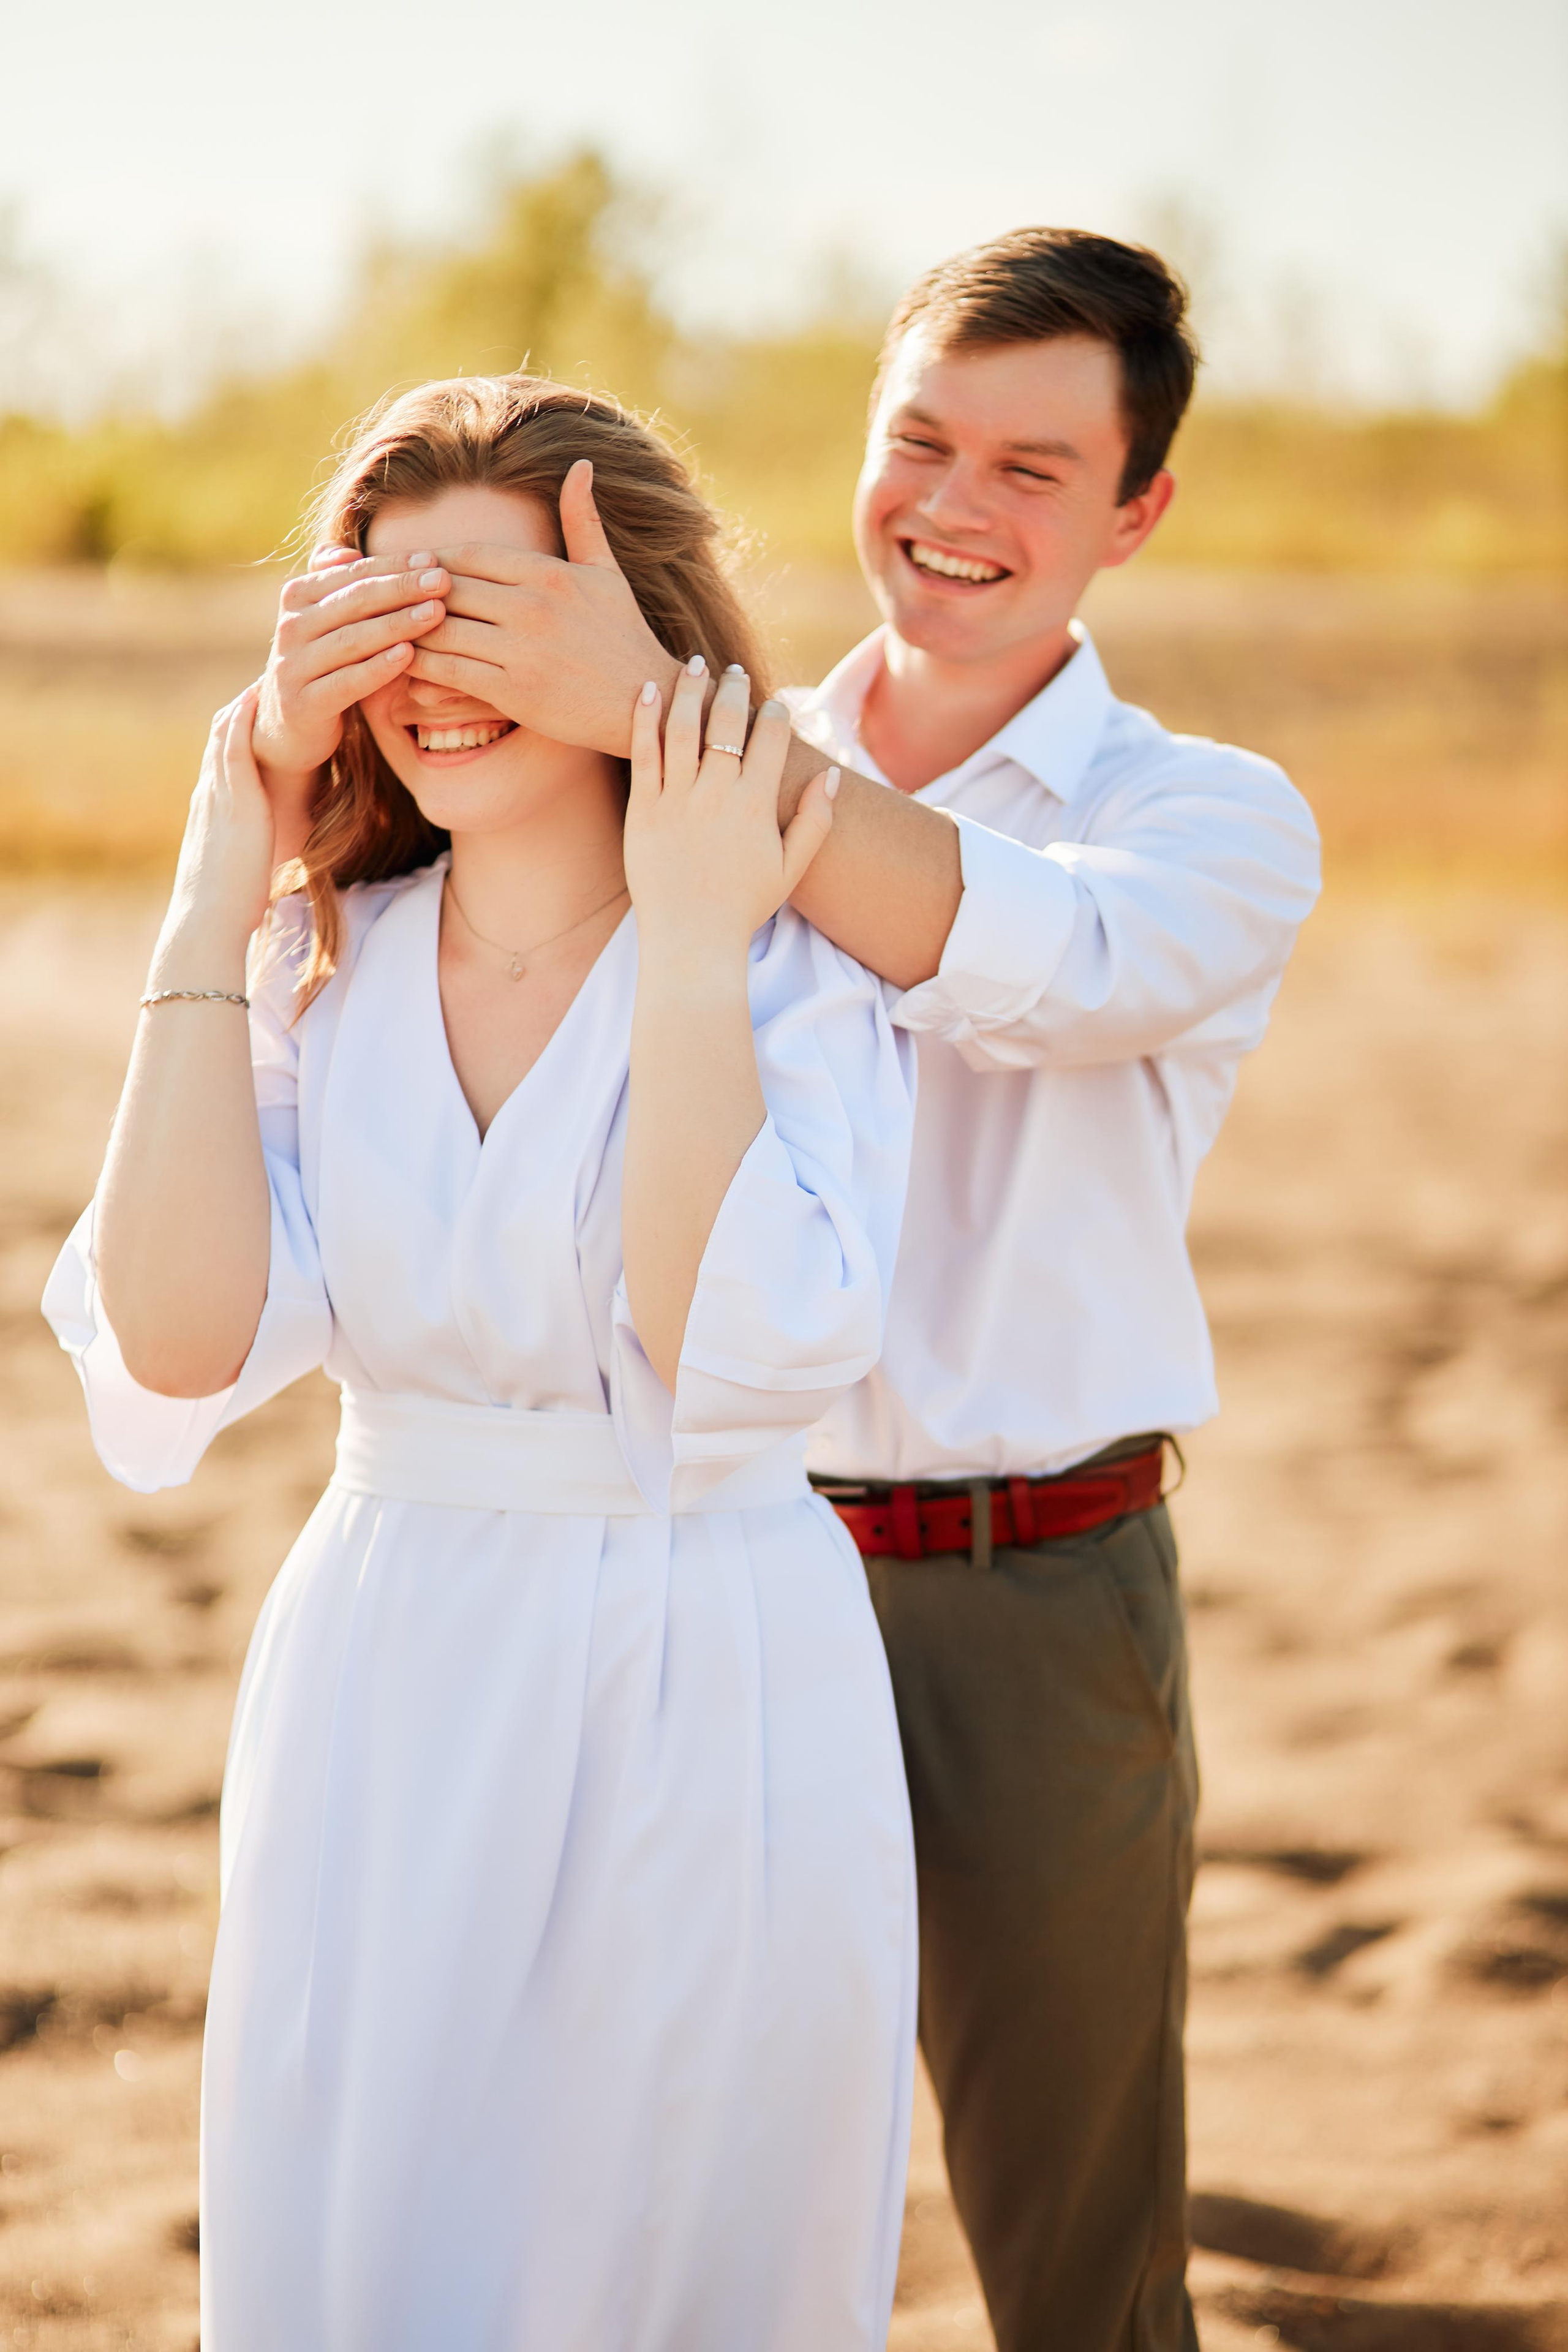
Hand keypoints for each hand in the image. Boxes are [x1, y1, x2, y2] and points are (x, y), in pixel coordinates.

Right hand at [163, 687, 277, 952]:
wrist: (208, 923)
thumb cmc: (227, 909)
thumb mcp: (239, 869)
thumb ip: (249, 853)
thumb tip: (264, 858)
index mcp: (212, 810)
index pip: (224, 757)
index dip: (240, 730)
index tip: (258, 708)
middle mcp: (210, 795)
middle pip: (222, 736)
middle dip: (241, 707)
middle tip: (264, 678)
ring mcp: (217, 796)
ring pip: (226, 734)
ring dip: (244, 702)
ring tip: (266, 674)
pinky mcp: (233, 803)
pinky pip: (234, 749)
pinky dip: (244, 721)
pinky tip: (259, 697)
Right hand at [252, 548, 450, 855]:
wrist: (290, 726)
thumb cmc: (324, 663)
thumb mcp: (328, 620)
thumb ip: (338, 585)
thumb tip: (349, 549)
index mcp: (297, 597)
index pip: (352, 573)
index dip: (393, 565)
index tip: (434, 559)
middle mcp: (290, 627)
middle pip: (353, 602)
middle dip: (401, 588)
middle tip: (442, 582)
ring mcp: (293, 666)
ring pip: (351, 639)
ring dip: (396, 624)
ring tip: (436, 613)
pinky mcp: (303, 704)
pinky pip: (346, 682)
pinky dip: (378, 667)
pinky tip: (409, 656)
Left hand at [407, 461, 678, 756]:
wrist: (648, 702)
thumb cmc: (626, 636)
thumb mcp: (607, 573)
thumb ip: (584, 520)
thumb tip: (580, 464)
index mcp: (549, 574)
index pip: (471, 555)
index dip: (433, 558)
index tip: (409, 563)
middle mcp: (533, 608)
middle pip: (449, 588)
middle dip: (411, 590)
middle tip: (379, 591)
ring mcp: (522, 650)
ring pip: (443, 629)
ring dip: (408, 627)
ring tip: (382, 625)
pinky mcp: (515, 692)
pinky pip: (451, 671)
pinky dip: (421, 665)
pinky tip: (403, 662)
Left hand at [624, 659, 836, 957]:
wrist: (691, 940)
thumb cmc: (743, 907)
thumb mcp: (791, 869)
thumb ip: (816, 821)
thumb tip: (829, 776)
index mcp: (757, 804)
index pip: (772, 738)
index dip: (775, 713)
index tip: (773, 705)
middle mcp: (718, 794)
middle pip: (728, 721)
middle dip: (734, 688)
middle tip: (733, 671)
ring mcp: (677, 799)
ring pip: (683, 727)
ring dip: (690, 689)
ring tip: (694, 664)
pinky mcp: (642, 809)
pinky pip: (643, 753)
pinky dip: (644, 716)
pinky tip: (646, 689)